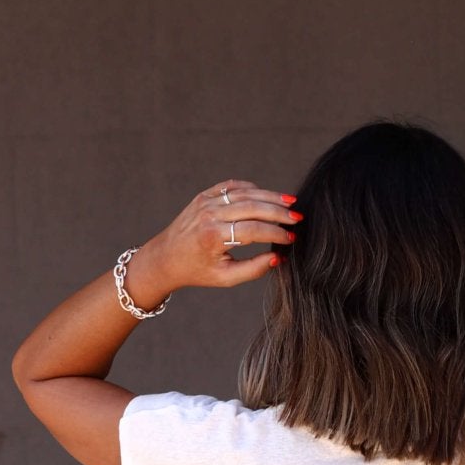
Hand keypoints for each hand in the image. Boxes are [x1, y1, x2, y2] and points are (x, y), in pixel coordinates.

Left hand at [131, 178, 300, 299]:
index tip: (291, 238)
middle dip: (279, 211)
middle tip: (298, 217)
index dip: (276, 233)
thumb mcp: (225, 278)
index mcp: (213, 237)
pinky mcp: (205, 195)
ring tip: (289, 203)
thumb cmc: (197, 271)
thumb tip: (279, 257)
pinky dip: (252, 189)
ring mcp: (206, 201)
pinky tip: (266, 196)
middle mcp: (210, 215)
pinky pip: (233, 186)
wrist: (166, 257)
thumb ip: (253, 269)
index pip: (253, 230)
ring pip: (245, 193)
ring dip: (270, 196)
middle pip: (253, 206)